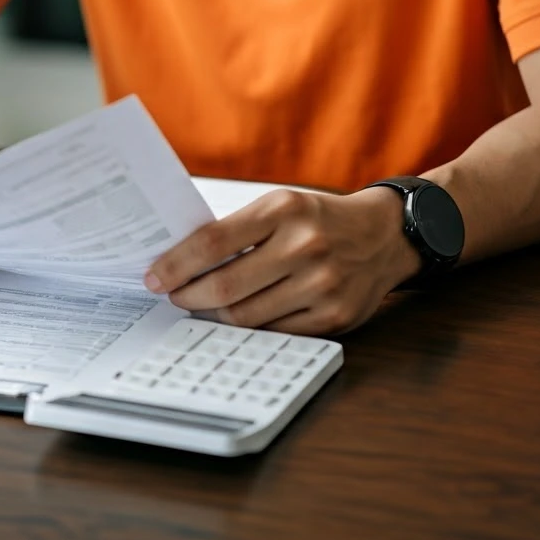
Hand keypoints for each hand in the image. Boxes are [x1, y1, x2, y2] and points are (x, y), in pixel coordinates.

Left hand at [144, 188, 421, 334]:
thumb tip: (180, 261)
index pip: (213, 242)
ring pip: (246, 316)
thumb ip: (237, 230)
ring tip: (201, 307)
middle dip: (188, 296)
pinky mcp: (334, 317)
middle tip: (173, 297)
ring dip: (214, 316)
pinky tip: (237, 318)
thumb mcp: (282, 205)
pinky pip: (274, 333)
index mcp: (285, 209)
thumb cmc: (319, 220)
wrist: (384, 235)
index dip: (176, 265)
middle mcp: (305, 246)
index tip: (154, 277)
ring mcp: (322, 285)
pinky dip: (249, 329)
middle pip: (225, 286)